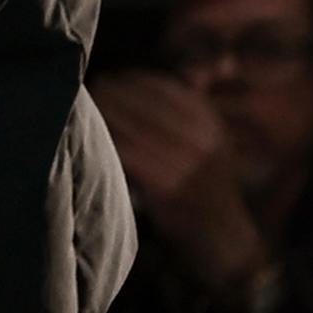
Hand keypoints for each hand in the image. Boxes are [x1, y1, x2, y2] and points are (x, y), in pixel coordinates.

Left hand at [91, 70, 274, 303]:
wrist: (223, 236)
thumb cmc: (206, 184)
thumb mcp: (209, 140)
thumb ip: (189, 107)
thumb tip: (163, 75)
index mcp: (210, 123)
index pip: (166, 88)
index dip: (135, 81)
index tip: (113, 79)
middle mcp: (201, 140)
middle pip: (147, 105)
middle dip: (115, 94)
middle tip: (94, 89)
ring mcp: (186, 164)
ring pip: (135, 129)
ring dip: (107, 115)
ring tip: (89, 110)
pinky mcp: (168, 188)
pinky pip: (130, 156)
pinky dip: (110, 144)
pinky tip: (97, 139)